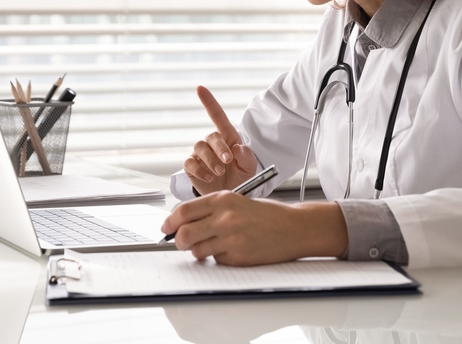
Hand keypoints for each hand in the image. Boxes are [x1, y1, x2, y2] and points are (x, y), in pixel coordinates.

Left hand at [160, 192, 347, 265]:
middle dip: (179, 241)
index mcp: (224, 199)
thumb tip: (183, 223)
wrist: (295, 228)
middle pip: (184, 235)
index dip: (170, 222)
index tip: (166, 227)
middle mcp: (225, 217)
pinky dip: (220, 258)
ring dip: (201, 251)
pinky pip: (217, 260)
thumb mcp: (238, 202)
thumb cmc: (268, 215)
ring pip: (198, 251)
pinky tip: (235, 249)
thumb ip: (211, 210)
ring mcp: (231, 238)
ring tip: (216, 244)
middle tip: (183, 242)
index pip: (184, 211)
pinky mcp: (238, 256)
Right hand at [184, 86, 257, 193]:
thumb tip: (238, 148)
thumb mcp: (250, 168)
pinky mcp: (191, 166)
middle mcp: (212, 143)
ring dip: (211, 160)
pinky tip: (209, 177)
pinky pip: (190, 163)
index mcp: (228, 138)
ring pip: (200, 148)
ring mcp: (200, 154)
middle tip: (227, 162)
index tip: (200, 88)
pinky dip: (200, 170)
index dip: (209, 101)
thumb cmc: (240, 177)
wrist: (229, 195)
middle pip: (211, 136)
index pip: (217, 116)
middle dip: (220, 148)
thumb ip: (247, 157)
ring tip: (220, 172)